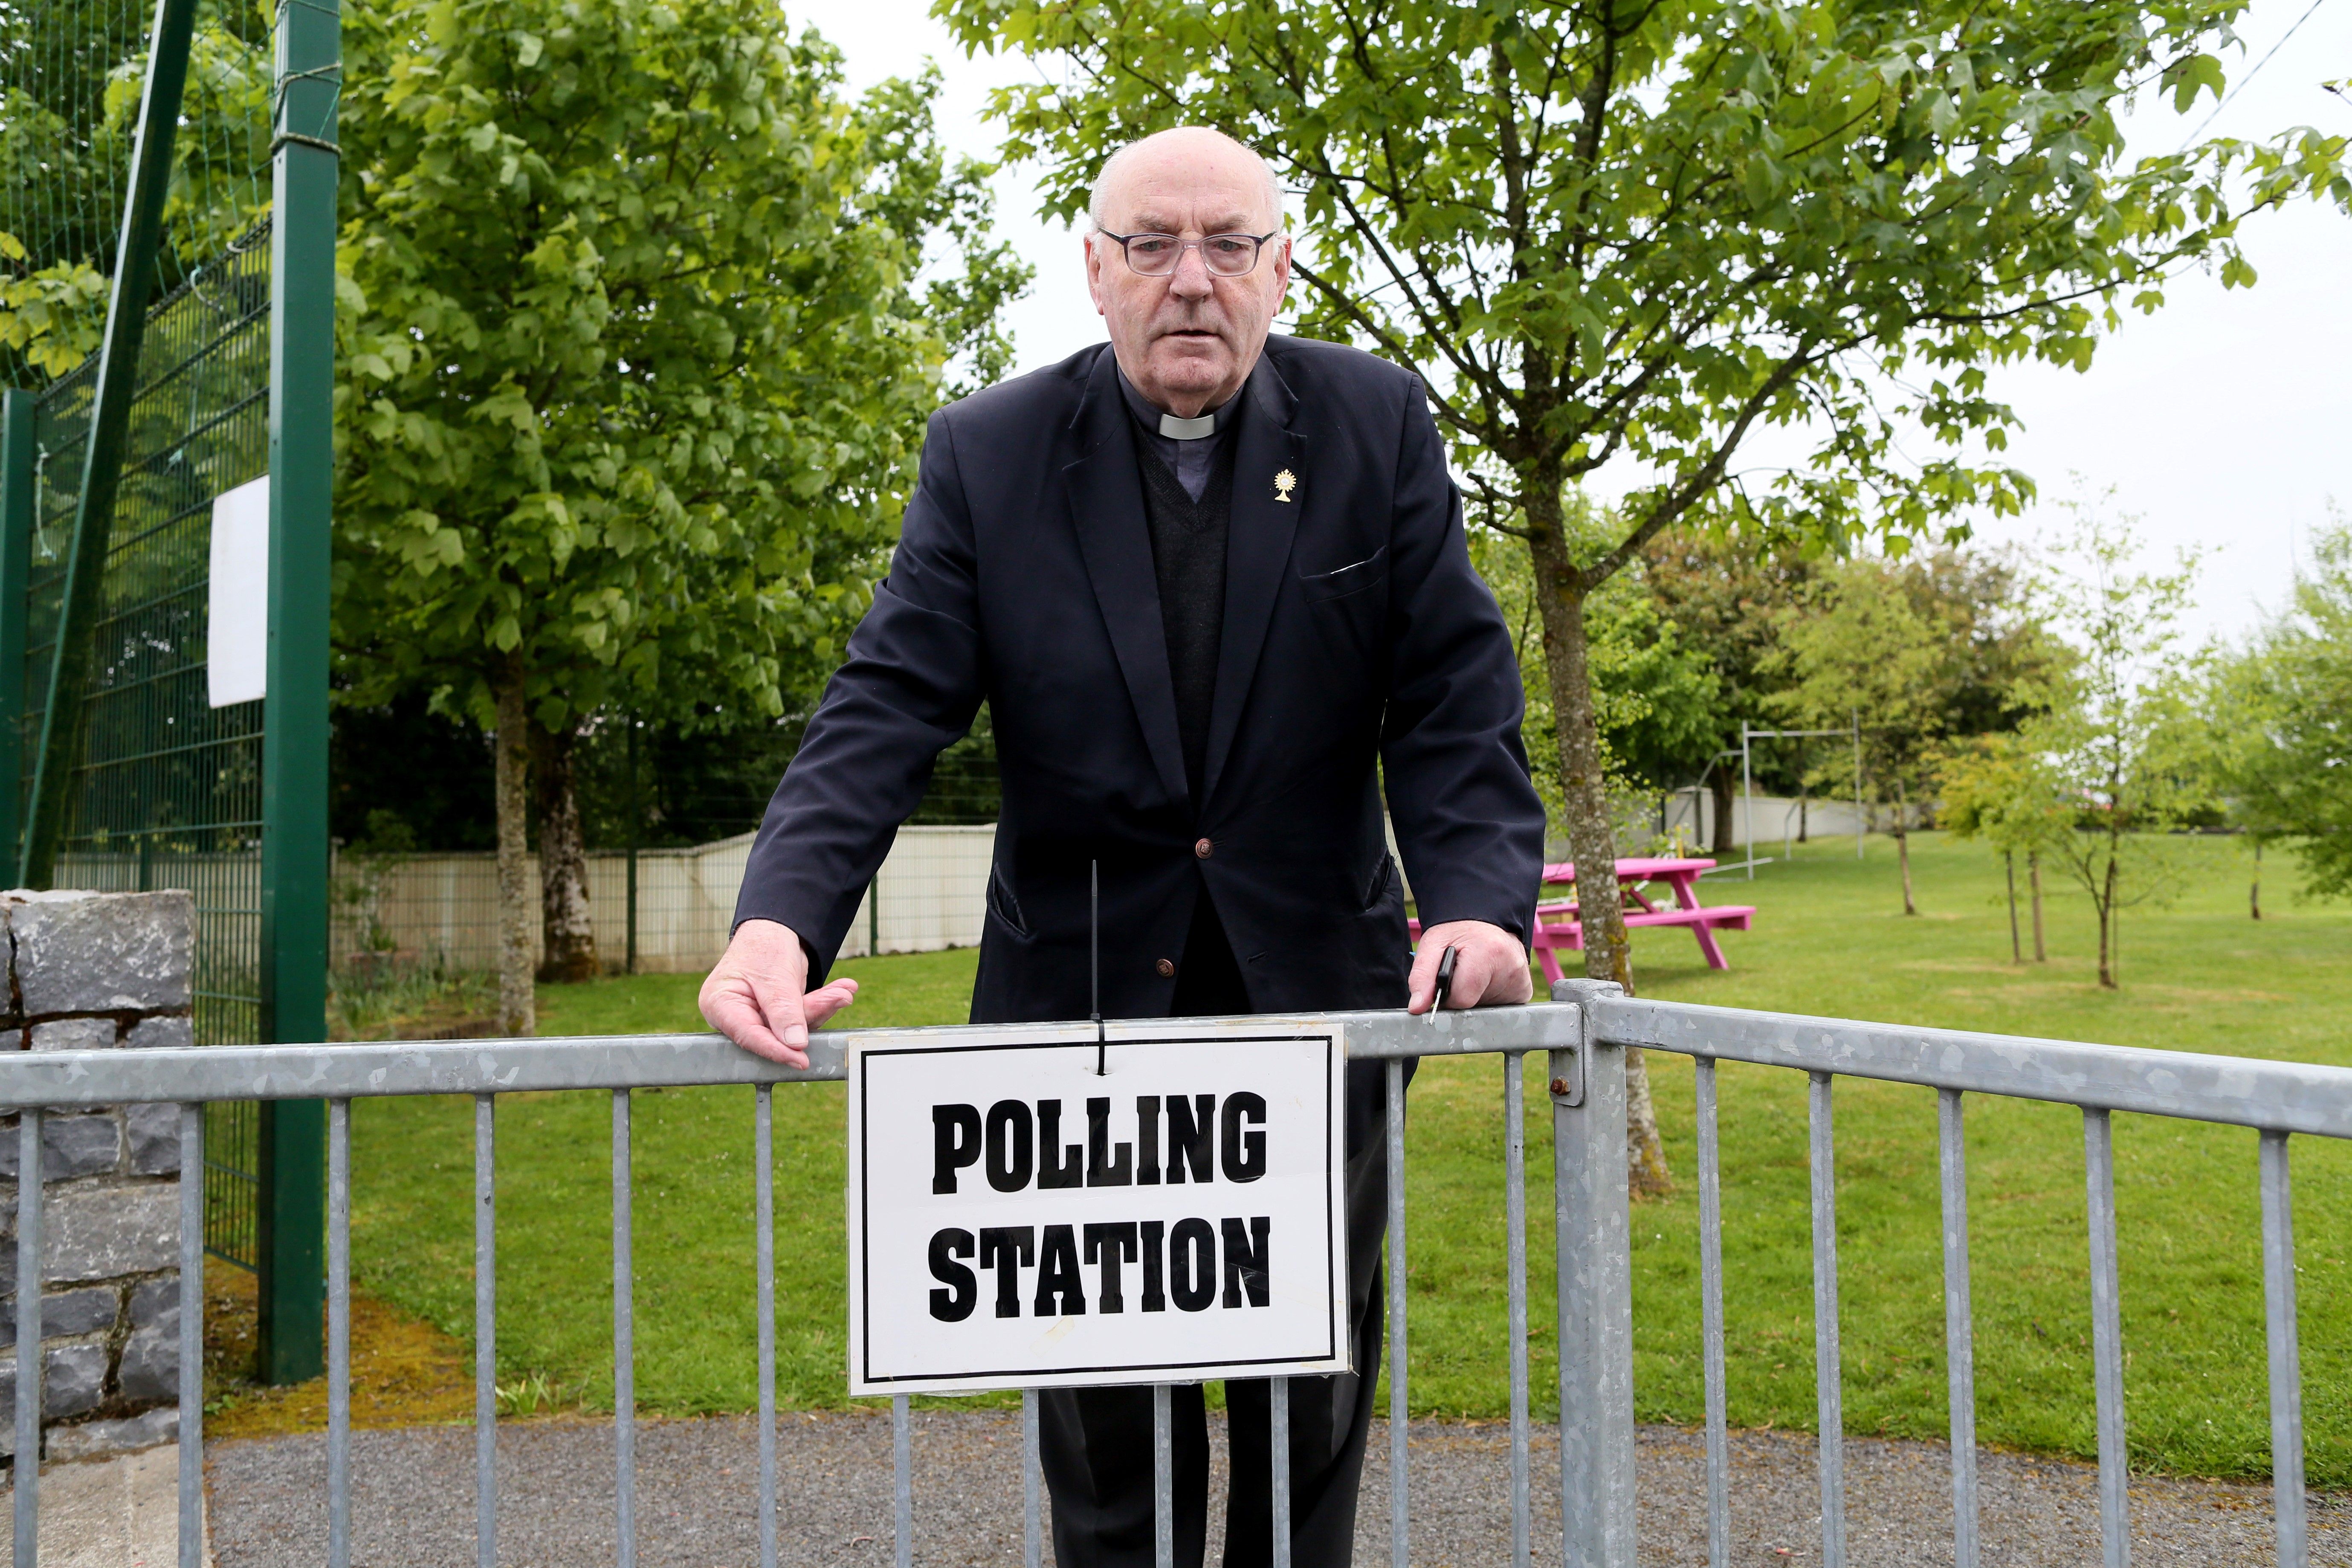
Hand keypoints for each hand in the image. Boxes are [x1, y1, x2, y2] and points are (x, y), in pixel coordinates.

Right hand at [699, 919, 859, 1067]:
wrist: (773, 929)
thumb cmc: (762, 946)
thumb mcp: (773, 974)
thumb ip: (783, 1009)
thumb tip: (795, 1044)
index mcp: (721, 1005)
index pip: (748, 1036)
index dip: (776, 1050)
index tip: (801, 1059)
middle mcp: (736, 1016)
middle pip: (775, 1032)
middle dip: (811, 1015)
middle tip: (840, 998)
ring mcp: (758, 1017)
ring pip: (794, 1027)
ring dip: (822, 1008)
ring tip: (844, 991)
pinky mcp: (778, 1017)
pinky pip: (802, 1017)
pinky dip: (822, 1003)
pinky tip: (841, 991)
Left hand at [1406, 920, 1533, 1013]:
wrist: (1486, 920)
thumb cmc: (1458, 933)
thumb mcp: (1433, 945)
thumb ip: (1421, 977)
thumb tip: (1417, 1008)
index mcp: (1489, 953)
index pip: (1462, 999)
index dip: (1448, 996)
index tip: (1447, 981)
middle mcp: (1512, 968)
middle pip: (1474, 1006)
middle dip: (1462, 996)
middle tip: (1462, 974)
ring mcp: (1521, 981)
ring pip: (1485, 1009)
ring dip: (1475, 997)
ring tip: (1475, 974)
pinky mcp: (1525, 991)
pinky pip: (1499, 1007)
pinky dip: (1488, 998)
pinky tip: (1487, 980)